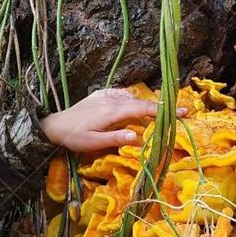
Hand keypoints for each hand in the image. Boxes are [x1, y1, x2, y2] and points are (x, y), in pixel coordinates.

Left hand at [39, 87, 186, 153]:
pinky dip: (131, 98)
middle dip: (160, 106)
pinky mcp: (99, 95)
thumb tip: (138, 136)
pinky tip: (132, 105)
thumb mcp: (94, 143)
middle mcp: (111, 99)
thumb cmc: (74, 137)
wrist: (53, 125)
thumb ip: (116, 138)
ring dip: (145, 103)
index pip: (143, 109)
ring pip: (132, 96)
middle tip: (179, 112)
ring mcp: (105, 95)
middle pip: (141, 101)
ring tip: (158, 112)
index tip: (182, 112)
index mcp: (112, 111)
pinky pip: (120, 93)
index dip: (163, 111)